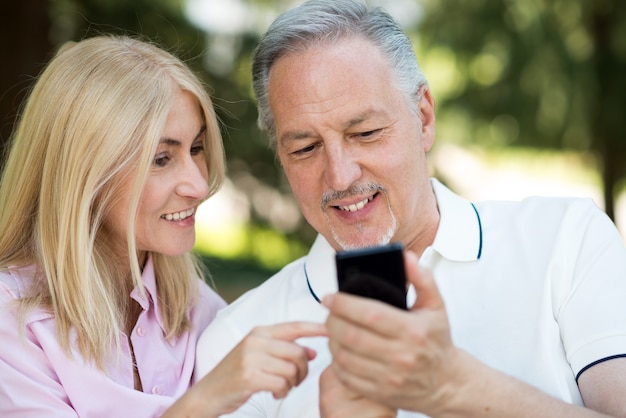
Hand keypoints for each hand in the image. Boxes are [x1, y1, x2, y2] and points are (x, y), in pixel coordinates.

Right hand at [168, 321, 325, 416]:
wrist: (208, 393)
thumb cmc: (238, 374)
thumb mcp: (259, 355)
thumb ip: (285, 350)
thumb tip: (313, 351)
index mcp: (260, 332)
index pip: (295, 326)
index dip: (316, 328)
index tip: (331, 330)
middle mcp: (255, 340)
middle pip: (298, 352)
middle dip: (303, 370)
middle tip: (295, 380)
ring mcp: (251, 358)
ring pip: (292, 369)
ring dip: (292, 384)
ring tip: (281, 387)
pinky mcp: (249, 376)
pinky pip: (281, 383)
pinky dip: (282, 392)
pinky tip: (274, 393)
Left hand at [322, 251, 466, 415]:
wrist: (446, 382)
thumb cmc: (436, 339)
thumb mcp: (435, 306)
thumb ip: (422, 278)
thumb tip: (405, 256)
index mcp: (414, 331)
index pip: (370, 314)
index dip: (344, 304)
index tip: (329, 297)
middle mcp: (402, 356)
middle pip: (352, 336)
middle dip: (333, 321)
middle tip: (329, 312)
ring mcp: (390, 378)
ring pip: (345, 357)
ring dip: (332, 340)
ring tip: (333, 328)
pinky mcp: (380, 393)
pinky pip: (347, 377)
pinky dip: (336, 362)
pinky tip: (339, 349)